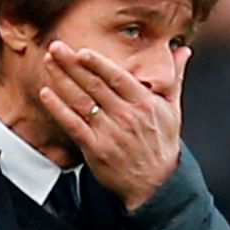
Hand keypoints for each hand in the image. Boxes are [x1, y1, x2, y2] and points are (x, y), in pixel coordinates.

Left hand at [39, 40, 189, 210]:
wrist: (156, 183)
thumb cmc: (162, 143)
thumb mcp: (173, 109)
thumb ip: (175, 77)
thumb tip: (183, 50)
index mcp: (145, 103)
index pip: (118, 77)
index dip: (98, 63)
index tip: (81, 50)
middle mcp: (126, 116)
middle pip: (94, 85)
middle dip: (72, 64)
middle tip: (55, 46)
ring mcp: (110, 133)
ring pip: (81, 101)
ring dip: (62, 79)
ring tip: (48, 62)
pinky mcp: (96, 149)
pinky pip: (73, 125)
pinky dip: (58, 108)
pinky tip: (46, 93)